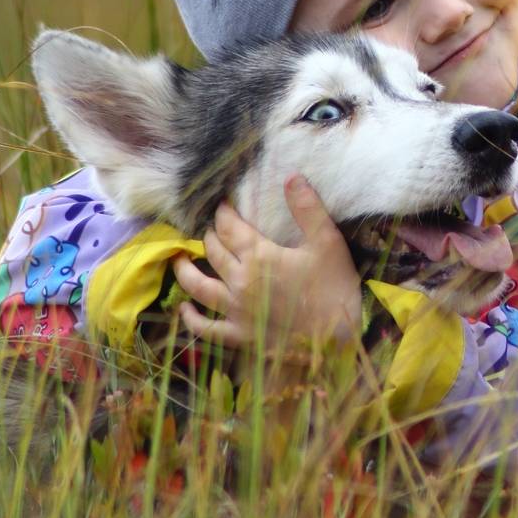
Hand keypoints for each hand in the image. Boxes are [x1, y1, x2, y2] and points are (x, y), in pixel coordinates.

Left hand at [173, 176, 362, 351]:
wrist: (337, 340)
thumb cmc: (334, 288)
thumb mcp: (327, 242)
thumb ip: (308, 209)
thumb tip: (292, 177)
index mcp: (259, 256)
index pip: (229, 227)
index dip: (223, 213)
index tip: (221, 204)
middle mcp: (239, 281)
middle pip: (213, 251)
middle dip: (210, 235)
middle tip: (212, 227)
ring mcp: (235, 310)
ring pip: (198, 286)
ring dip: (186, 270)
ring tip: (180, 258)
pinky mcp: (238, 335)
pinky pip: (205, 327)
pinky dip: (191, 318)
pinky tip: (184, 308)